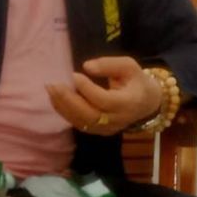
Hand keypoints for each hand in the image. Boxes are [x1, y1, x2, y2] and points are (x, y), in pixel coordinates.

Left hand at [47, 56, 162, 135]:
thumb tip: (87, 67)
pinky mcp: (98, 131)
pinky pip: (79, 124)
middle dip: (69, 100)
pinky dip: (65, 112)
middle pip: (90, 115)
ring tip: (50, 90)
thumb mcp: (129, 66)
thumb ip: (109, 65)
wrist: (146, 103)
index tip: (74, 75)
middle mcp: (117, 120)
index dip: (87, 89)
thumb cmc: (136, 81)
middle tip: (53, 84)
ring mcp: (107, 129)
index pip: (104, 100)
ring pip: (82, 122)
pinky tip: (56, 99)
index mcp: (128, 103)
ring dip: (63, 106)